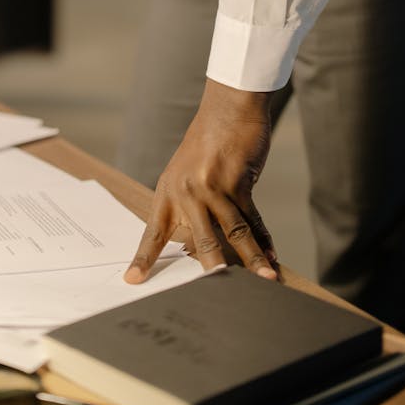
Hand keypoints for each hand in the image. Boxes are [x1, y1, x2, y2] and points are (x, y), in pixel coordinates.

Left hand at [124, 78, 277, 282]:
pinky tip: (272, 255)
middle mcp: (187, 191)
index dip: (144, 257)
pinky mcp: (237, 181)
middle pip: (202, 241)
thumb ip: (193, 207)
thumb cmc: (210, 142)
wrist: (230, 107)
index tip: (132, 281)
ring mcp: (212, 186)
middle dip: (213, 271)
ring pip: (234, 233)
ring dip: (252, 260)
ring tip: (265, 281)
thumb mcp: (190, 172)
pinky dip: (265, 239)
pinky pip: (253, 218)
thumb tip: (204, 248)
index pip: (153, 231)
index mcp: (168, 190)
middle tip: (217, 297)